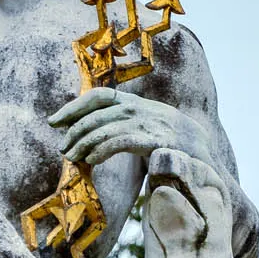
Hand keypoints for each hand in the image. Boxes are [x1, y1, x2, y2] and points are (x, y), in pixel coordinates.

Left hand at [48, 87, 209, 167]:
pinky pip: (121, 141)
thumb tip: (87, 133)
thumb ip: (120, 124)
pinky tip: (91, 160)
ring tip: (72, 158)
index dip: (74, 106)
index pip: (100, 96)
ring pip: (106, 128)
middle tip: (63, 148)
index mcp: (136, 102)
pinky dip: (102, 150)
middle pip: (97, 114)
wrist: (204, 152)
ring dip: (84, 144)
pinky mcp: (155, 140)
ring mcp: (148, 123)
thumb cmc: (168, 142)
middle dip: (75, 131)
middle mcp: (140, 108)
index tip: (54, 121)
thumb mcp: (144, 126)